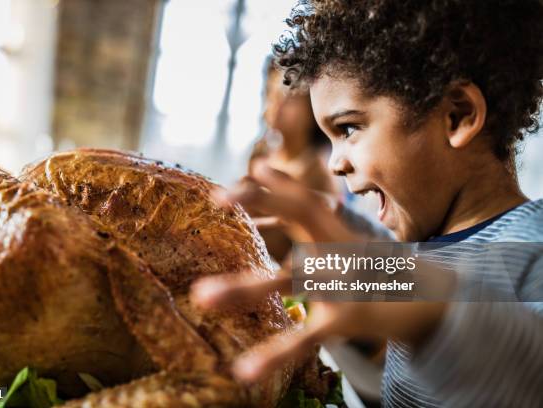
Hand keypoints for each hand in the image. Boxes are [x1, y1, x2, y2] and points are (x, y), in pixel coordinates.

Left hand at [192, 160, 446, 382]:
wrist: (430, 302)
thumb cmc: (369, 263)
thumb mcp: (334, 230)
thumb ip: (294, 198)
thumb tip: (261, 164)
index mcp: (334, 228)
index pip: (299, 198)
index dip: (266, 189)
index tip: (228, 187)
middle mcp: (339, 246)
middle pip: (302, 215)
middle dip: (264, 201)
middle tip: (219, 197)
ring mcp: (344, 281)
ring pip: (292, 279)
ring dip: (244, 287)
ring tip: (200, 297)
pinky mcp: (345, 320)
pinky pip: (305, 339)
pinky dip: (275, 355)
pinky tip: (244, 373)